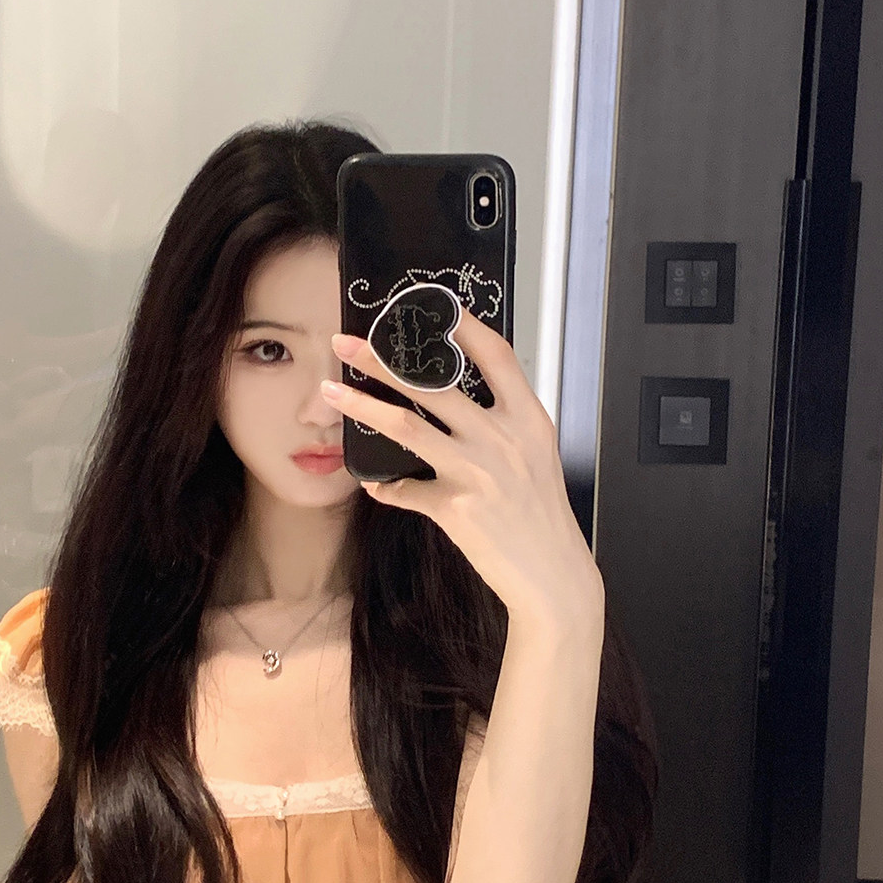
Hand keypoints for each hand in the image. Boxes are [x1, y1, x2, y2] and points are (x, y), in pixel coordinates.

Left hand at [324, 317, 603, 639]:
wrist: (552, 575)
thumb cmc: (542, 517)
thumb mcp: (535, 456)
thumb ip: (503, 424)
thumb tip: (456, 401)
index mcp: (528, 419)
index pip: (495, 356)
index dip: (462, 326)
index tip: (430, 306)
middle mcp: (502, 439)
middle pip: (434, 385)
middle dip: (383, 359)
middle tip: (347, 341)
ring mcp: (477, 472)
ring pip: (407, 427)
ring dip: (363, 406)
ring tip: (330, 391)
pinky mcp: (454, 508)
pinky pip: (404, 489)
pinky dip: (385, 485)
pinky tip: (374, 482)